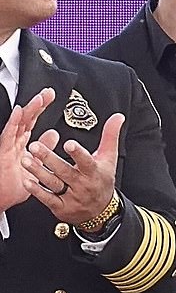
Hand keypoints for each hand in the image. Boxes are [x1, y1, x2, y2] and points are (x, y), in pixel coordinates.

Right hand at [0, 88, 55, 212]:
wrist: (3, 199)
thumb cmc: (14, 185)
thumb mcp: (36, 164)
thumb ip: (43, 148)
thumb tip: (54, 134)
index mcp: (23, 143)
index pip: (33, 121)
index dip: (41, 108)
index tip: (51, 96)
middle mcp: (15, 142)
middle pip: (27, 118)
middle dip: (37, 104)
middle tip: (48, 93)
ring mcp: (9, 146)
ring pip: (19, 124)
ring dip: (29, 111)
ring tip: (39, 99)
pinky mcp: (4, 152)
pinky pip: (9, 135)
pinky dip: (14, 123)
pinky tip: (19, 113)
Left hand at [21, 112, 124, 224]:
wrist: (102, 211)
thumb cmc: (103, 180)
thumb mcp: (109, 158)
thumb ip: (110, 135)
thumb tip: (118, 116)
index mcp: (94, 171)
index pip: (86, 161)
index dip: (78, 153)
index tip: (68, 144)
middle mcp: (83, 185)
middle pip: (64, 171)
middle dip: (49, 158)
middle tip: (34, 146)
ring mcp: (72, 197)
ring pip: (54, 183)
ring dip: (39, 172)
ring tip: (25, 160)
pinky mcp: (62, 207)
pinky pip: (48, 199)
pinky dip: (38, 191)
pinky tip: (28, 182)